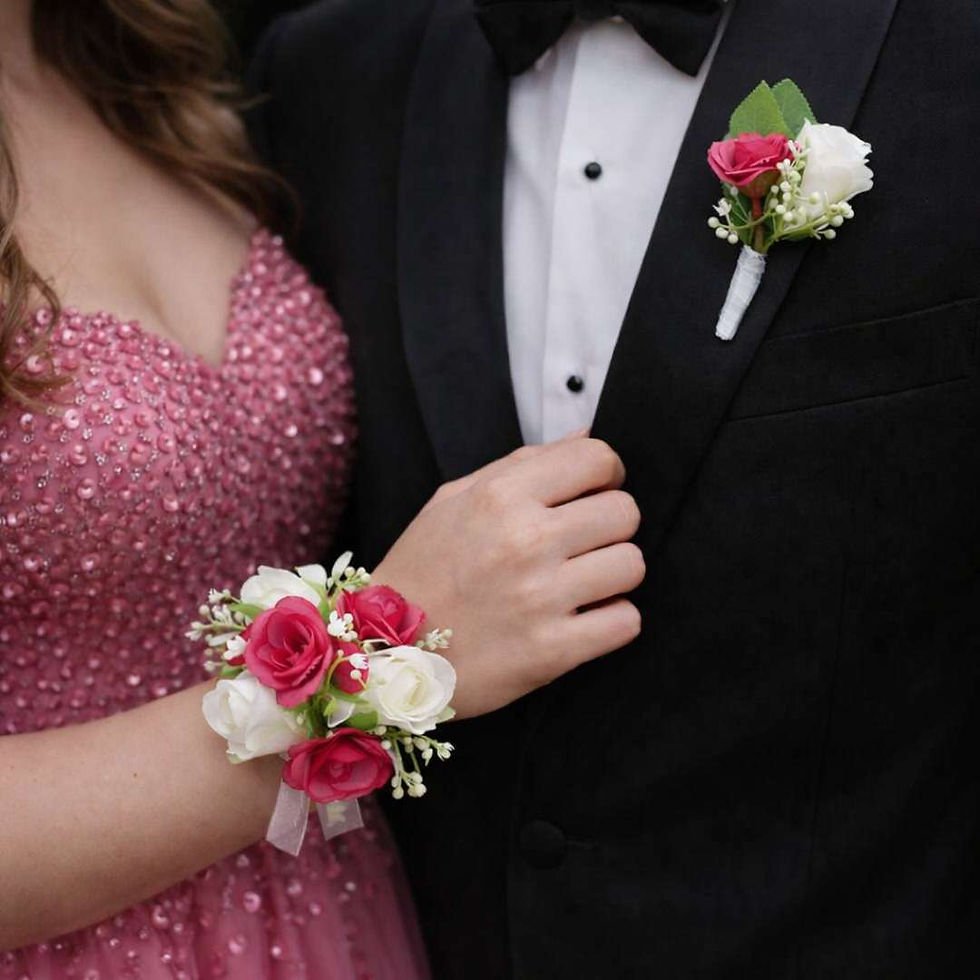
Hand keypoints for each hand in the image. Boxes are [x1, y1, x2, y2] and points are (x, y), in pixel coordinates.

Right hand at [373, 437, 643, 717]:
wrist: (383, 654)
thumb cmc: (421, 572)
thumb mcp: (454, 499)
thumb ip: (523, 464)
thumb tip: (587, 435)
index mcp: (500, 497)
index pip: (598, 457)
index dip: (605, 474)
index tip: (594, 491)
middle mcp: (524, 541)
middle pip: (625, 511)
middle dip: (610, 525)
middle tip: (583, 543)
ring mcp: (540, 597)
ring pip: (632, 564)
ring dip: (613, 574)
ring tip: (579, 583)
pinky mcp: (552, 651)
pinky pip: (626, 622)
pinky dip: (611, 621)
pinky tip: (581, 619)